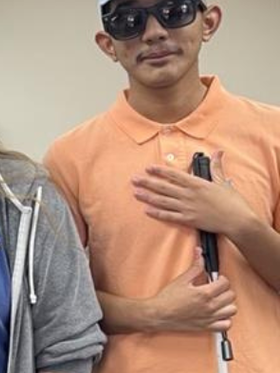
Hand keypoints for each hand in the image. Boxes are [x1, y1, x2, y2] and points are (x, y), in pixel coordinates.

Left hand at [132, 151, 254, 236]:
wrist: (238, 221)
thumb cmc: (232, 201)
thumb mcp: (224, 181)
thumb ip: (216, 167)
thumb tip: (218, 151)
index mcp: (197, 184)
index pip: (174, 175)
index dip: (160, 171)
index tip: (148, 168)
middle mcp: (189, 195)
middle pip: (164, 187)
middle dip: (147, 182)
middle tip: (133, 179)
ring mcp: (187, 208)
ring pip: (163, 201)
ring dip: (148, 196)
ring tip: (135, 192)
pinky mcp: (188, 220)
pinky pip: (169, 216)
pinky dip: (157, 213)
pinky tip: (146, 210)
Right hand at [151, 249, 235, 331]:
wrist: (158, 314)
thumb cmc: (167, 299)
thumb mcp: (181, 280)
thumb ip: (195, 267)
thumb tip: (199, 253)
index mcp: (204, 293)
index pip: (225, 283)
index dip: (221, 279)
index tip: (216, 280)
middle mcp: (210, 306)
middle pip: (231, 296)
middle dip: (225, 290)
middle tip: (216, 289)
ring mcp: (210, 318)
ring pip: (232, 310)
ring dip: (227, 304)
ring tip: (218, 301)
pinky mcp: (207, 327)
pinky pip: (226, 325)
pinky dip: (225, 320)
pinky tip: (218, 314)